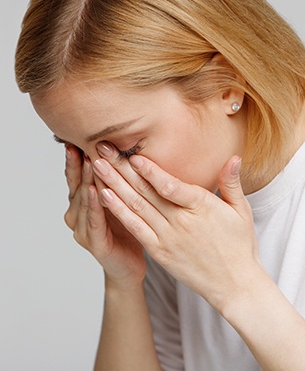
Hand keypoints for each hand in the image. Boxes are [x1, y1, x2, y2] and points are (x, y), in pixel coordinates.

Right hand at [63, 145, 145, 286]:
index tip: (74, 140)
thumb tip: (119, 150)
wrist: (129, 265)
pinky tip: (95, 191)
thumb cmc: (125, 228)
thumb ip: (113, 181)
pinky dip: (94, 206)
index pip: (76, 178)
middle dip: (78, 166)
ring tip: (88, 162)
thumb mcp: (119, 199)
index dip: (74, 160)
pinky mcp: (95, 243)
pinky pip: (94, 221)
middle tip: (77, 145)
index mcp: (82, 204)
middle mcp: (78, 216)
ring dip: (86, 181)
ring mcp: (84, 230)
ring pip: (84, 201)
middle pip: (77, 186)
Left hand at [92, 144, 264, 311]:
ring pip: (136, 206)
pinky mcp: (159, 251)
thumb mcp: (241, 211)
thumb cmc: (239, 246)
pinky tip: (105, 197)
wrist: (234, 285)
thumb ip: (232, 183)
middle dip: (122, 168)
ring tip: (97, 167)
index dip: (149, 169)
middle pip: (146, 191)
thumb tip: (234, 157)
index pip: (170, 185)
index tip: (131, 154)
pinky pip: (135, 228)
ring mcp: (167, 237)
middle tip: (104, 149)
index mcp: (201, 207)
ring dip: (114, 185)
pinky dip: (119, 212)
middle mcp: (181, 221)